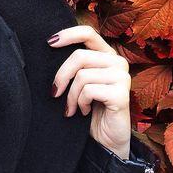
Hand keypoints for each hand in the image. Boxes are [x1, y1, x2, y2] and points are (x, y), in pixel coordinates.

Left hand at [48, 25, 131, 160]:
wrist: (105, 139)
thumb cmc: (89, 107)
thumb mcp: (80, 81)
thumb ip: (75, 64)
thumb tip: (50, 44)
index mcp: (107, 54)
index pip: (88, 33)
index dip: (68, 34)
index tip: (49, 42)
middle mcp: (118, 62)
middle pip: (79, 56)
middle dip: (62, 75)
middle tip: (54, 92)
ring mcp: (122, 77)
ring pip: (82, 75)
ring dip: (70, 95)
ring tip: (71, 107)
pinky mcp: (122, 94)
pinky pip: (88, 91)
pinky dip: (80, 103)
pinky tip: (84, 111)